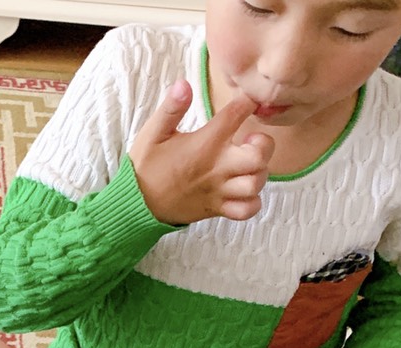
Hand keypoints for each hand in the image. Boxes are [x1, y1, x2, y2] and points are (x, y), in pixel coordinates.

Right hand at [129, 80, 274, 226]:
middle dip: (263, 145)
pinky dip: (252, 201)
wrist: (137, 205)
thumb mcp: (153, 133)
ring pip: (256, 183)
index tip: (246, 101)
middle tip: (250, 142)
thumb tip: (184, 83)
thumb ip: (171, 108)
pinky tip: (243, 190)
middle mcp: (217, 168)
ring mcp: (219, 191)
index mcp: (204, 144)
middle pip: (259, 156)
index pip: (237, 113)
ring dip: (259, 173)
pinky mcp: (217, 208)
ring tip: (247, 166)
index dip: (247, 102)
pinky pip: (247, 210)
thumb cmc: (146, 166)